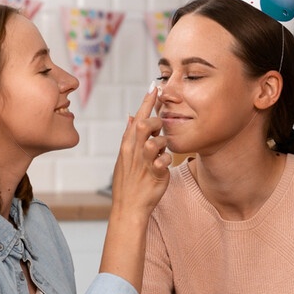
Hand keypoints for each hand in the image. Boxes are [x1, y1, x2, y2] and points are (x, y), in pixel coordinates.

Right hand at [110, 85, 169, 215]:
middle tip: (162, 125)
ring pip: (156, 141)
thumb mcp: (126, 157)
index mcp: (127, 145)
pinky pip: (164, 161)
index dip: (147, 102)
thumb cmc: (129, 181)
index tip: (155, 87)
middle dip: (156, 120)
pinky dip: (167, 160)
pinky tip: (165, 165)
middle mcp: (134, 151)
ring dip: (163, 142)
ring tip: (162, 151)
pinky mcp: (155, 174)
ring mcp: (144, 163)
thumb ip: (130, 136)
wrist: (128, 206)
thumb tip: (132, 116)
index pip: (138, 118)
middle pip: (145, 125)